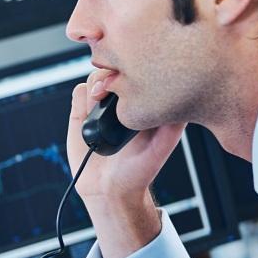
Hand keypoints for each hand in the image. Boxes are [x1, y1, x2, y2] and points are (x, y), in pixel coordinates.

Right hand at [67, 69, 184, 210]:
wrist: (109, 189)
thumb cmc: (138, 171)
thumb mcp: (162, 147)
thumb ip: (172, 125)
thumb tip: (179, 100)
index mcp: (143, 101)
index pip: (137, 70)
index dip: (130, 72)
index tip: (128, 85)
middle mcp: (122, 100)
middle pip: (113, 68)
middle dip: (108, 76)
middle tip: (106, 94)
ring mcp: (101, 105)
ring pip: (94, 77)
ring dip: (93, 88)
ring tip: (96, 107)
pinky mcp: (81, 114)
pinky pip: (77, 93)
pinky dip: (80, 98)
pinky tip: (87, 115)